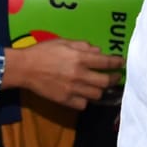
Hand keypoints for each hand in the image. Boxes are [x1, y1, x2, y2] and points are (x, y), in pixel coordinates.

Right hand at [5, 39, 122, 109]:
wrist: (25, 68)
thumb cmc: (42, 51)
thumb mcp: (62, 42)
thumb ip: (81, 45)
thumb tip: (98, 51)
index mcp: (79, 58)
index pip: (105, 62)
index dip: (116, 63)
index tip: (121, 63)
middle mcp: (79, 75)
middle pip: (105, 82)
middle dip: (114, 79)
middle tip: (115, 77)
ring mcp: (73, 89)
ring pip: (97, 95)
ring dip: (100, 90)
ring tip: (99, 86)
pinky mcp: (66, 100)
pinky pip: (83, 104)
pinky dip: (85, 100)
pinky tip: (83, 94)